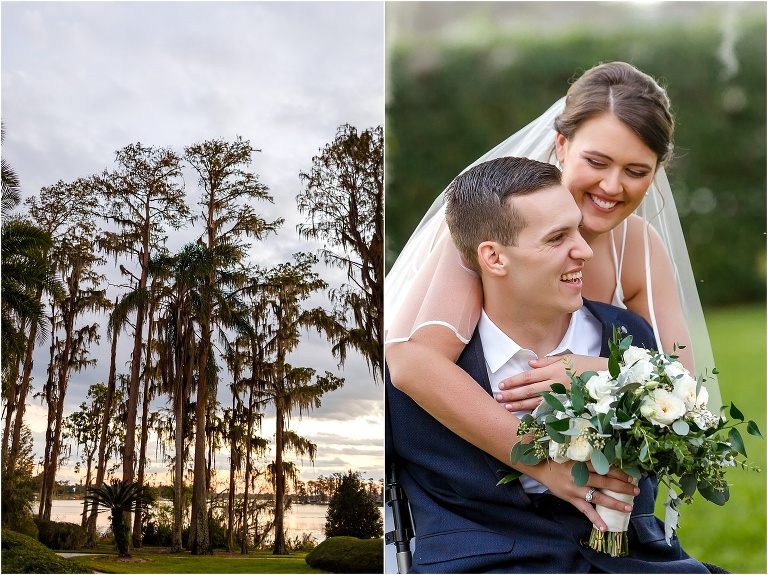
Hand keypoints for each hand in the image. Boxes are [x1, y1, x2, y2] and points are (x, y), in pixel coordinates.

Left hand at [495, 355, 608, 411]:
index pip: (529, 376)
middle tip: (498, 397)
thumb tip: (530, 364)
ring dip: (520, 405)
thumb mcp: (568, 358)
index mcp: (555, 370)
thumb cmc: (587, 365)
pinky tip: (525, 416)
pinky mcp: (568, 406)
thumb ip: (548, 361)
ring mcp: (562, 397)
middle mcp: (557, 384)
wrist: (608, 378)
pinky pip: (549, 411)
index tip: (502, 384)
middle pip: (529, 390)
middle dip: (512, 394)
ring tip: (506, 407)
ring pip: (536, 402)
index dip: (514, 381)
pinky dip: (536, 414)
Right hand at [526, 460, 640, 531]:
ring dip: (615, 503)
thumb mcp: (574, 455)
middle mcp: (581, 475)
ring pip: (599, 497)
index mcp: (583, 462)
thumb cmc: (559, 460)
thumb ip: (589, 460)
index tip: (631, 477)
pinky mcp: (571, 498)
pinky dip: (595, 518)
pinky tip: (604, 527)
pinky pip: (585, 510)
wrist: (541, 467)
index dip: (619, 472)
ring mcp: (576, 488)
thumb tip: (609, 464)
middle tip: (636, 491)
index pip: (605, 468)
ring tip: (629, 508)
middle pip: (606, 482)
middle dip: (623, 487)